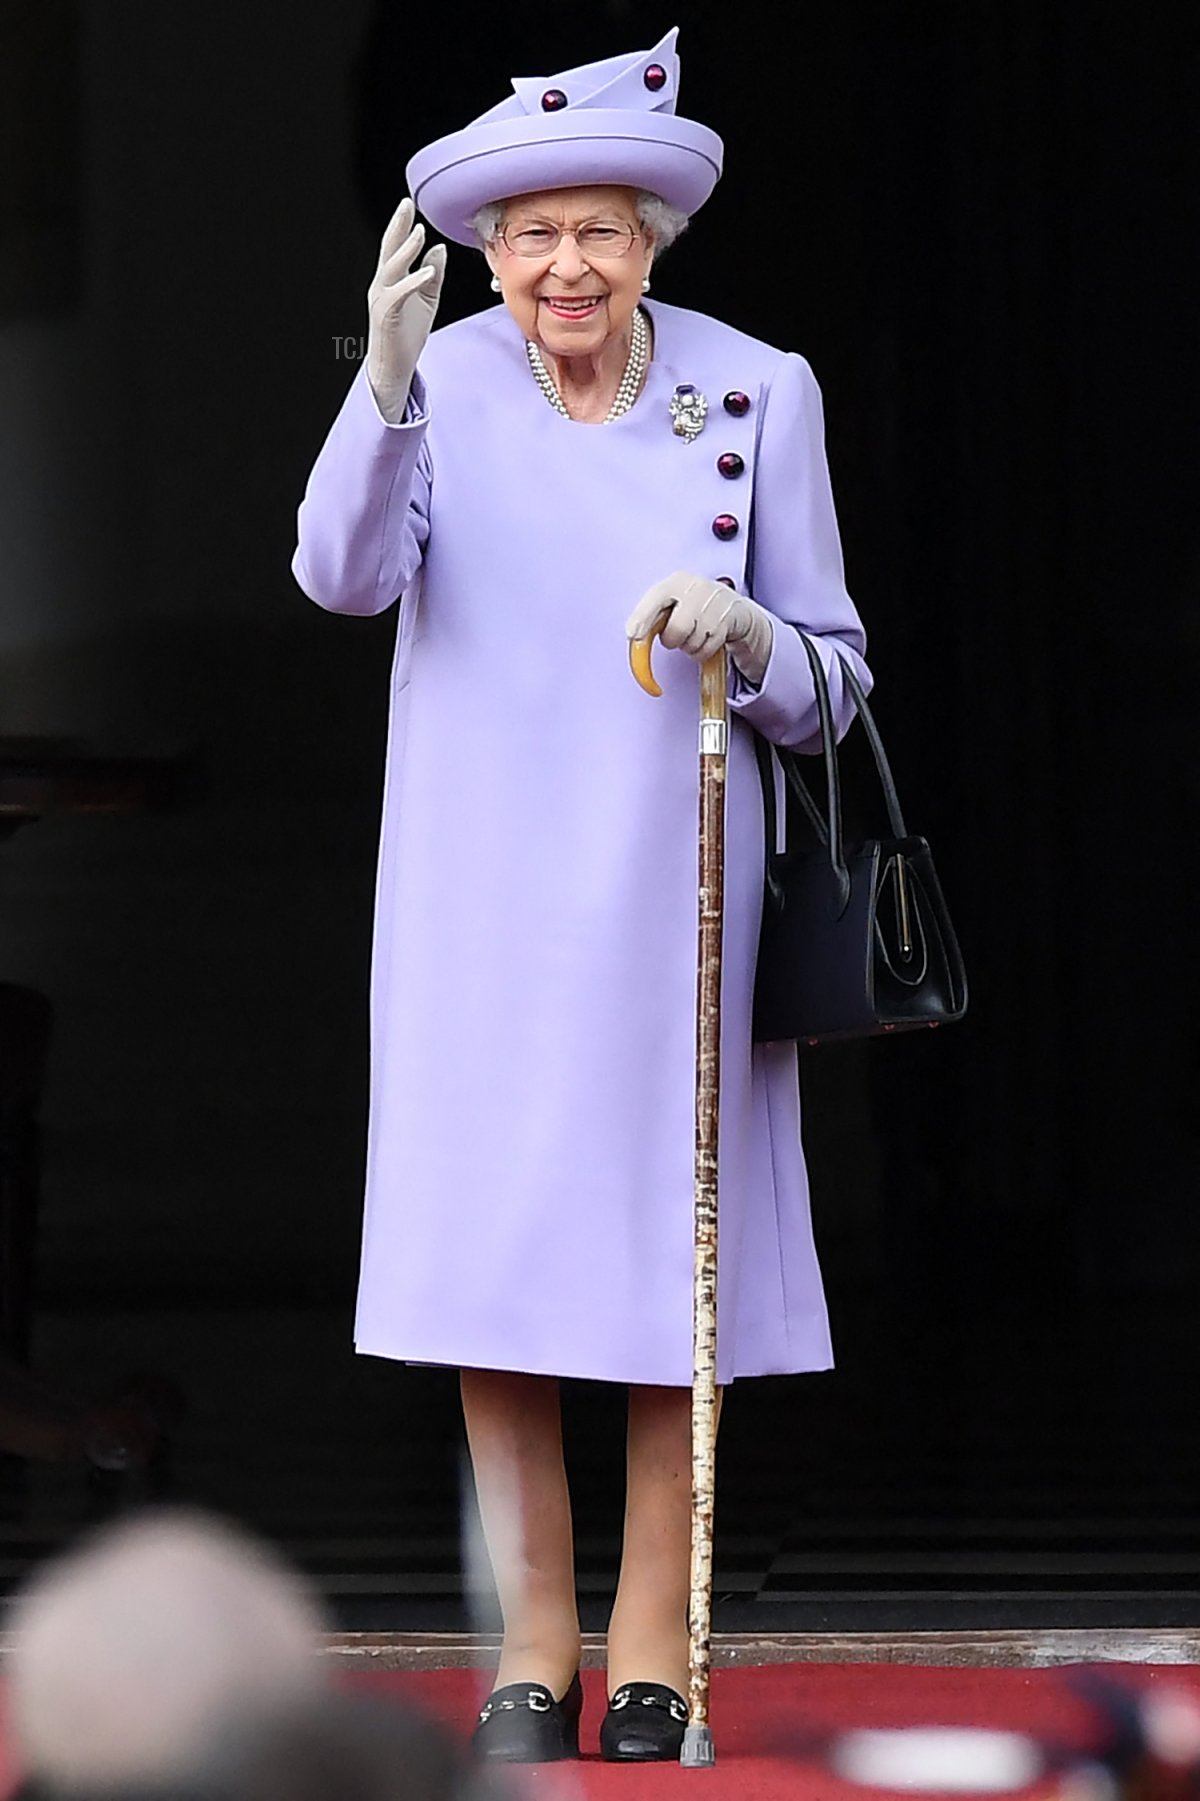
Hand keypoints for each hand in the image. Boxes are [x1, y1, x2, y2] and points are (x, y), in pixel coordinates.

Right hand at [366, 197, 446, 422]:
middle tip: (405, 205)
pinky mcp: (387, 316)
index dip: (402, 226)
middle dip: (397, 227)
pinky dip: (414, 282)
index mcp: (391, 280)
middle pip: (389, 250)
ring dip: (406, 250)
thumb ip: (432, 274)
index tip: (409, 205)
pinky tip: (428, 272)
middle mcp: (382, 285)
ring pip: (392, 269)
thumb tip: (438, 249)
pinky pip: (399, 294)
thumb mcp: (427, 299)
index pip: (396, 247)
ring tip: (419, 233)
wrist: (394, 367)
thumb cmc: (406, 334)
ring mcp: (382, 300)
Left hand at [626, 572, 774, 684]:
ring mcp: (715, 603)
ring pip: (691, 642)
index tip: (632, 634)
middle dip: (672, 640)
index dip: (642, 617)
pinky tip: (707, 639)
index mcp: (677, 581)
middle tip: (676, 636)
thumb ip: (655, 616)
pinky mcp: (728, 619)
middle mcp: (696, 588)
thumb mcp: (675, 604)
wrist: (736, 610)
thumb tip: (634, 636)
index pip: (656, 598)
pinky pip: (707, 649)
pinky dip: (702, 652)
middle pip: (676, 629)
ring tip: (695, 634)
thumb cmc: (696, 608)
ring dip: (689, 647)